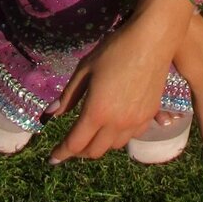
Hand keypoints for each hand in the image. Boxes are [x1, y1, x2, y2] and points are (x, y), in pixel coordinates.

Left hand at [47, 16, 175, 163]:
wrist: (151, 42)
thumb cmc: (114, 50)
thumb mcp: (85, 69)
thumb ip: (68, 96)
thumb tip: (51, 115)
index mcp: (97, 111)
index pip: (75, 143)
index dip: (61, 153)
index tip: (52, 159)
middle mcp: (117, 123)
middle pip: (94, 151)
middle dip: (79, 151)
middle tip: (71, 143)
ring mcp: (136, 122)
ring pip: (113, 146)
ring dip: (99, 144)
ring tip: (91, 133)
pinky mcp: (149, 116)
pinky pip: (130, 137)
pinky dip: (117, 137)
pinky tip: (113, 124)